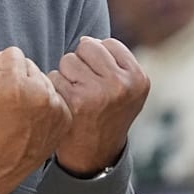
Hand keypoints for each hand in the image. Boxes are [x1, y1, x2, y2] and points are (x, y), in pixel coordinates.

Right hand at [0, 47, 71, 193]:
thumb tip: (0, 57)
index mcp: (14, 83)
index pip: (12, 53)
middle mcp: (39, 92)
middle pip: (29, 64)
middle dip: (17, 77)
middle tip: (6, 101)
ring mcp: (55, 106)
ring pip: (43, 79)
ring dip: (32, 89)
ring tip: (19, 112)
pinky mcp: (64, 117)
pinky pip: (54, 96)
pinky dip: (44, 104)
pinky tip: (31, 119)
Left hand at [48, 37, 149, 175]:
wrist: (95, 154)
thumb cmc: (108, 113)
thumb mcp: (127, 89)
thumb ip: (116, 62)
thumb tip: (85, 39)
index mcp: (138, 78)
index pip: (108, 43)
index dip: (98, 58)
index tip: (100, 77)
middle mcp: (122, 84)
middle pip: (87, 46)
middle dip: (81, 60)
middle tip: (86, 83)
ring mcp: (99, 93)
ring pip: (68, 59)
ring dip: (67, 74)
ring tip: (77, 93)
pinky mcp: (76, 101)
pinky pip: (54, 76)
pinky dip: (55, 87)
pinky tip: (66, 102)